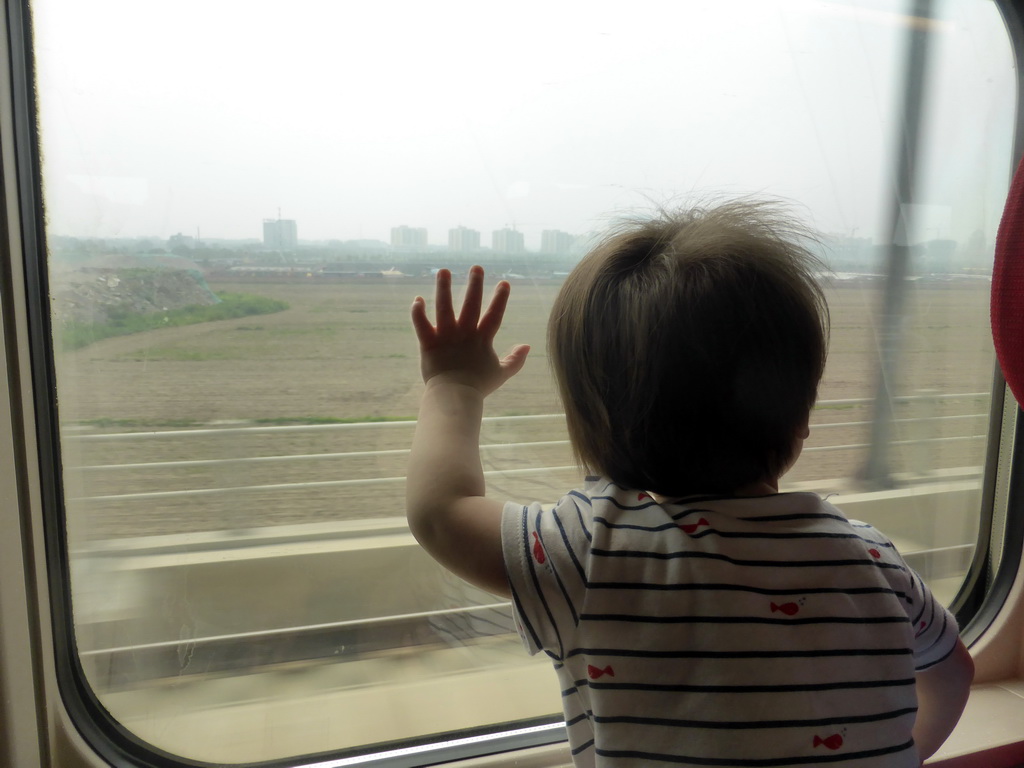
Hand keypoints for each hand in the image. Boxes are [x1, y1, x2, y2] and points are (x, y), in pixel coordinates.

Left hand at [411, 266, 529, 395]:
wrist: (455, 397)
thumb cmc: (478, 387)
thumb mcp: (502, 373)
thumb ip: (515, 360)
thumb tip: (527, 346)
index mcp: (482, 339)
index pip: (494, 315)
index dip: (500, 299)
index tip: (504, 283)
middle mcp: (465, 333)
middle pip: (471, 304)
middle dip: (474, 285)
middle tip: (476, 268)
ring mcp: (446, 337)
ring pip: (444, 307)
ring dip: (443, 287)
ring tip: (443, 270)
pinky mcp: (428, 344)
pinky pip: (421, 325)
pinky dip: (418, 312)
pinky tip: (418, 299)